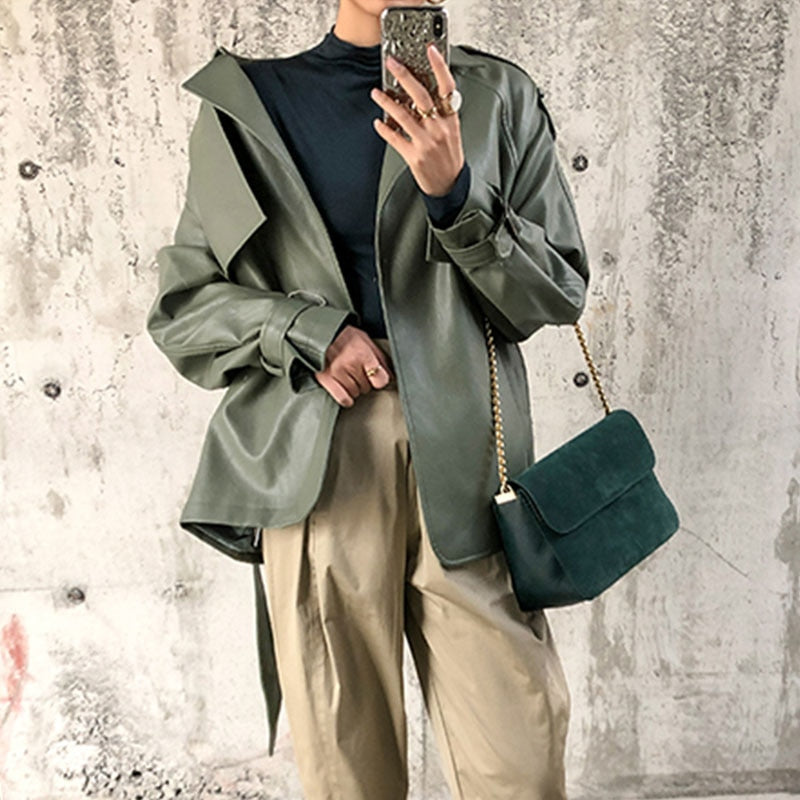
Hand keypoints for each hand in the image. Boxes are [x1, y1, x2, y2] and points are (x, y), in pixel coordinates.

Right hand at [314, 325, 394, 406]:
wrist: (320, 333)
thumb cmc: (344, 336)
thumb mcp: (365, 340)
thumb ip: (379, 358)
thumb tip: (390, 375)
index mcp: (362, 354)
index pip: (381, 380)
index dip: (380, 380)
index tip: (378, 378)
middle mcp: (350, 365)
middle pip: (367, 387)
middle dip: (365, 380)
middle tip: (358, 371)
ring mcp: (337, 374)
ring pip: (355, 393)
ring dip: (354, 387)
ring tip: (349, 376)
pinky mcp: (325, 380)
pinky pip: (343, 399)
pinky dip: (346, 398)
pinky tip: (346, 391)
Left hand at [370, 43, 464, 196]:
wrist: (450, 184)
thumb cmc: (450, 156)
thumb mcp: (452, 130)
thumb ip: (440, 112)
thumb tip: (420, 93)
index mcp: (450, 119)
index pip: (447, 86)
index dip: (440, 66)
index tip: (430, 50)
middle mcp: (439, 128)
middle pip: (421, 96)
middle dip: (404, 76)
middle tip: (392, 64)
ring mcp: (426, 142)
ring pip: (403, 115)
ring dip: (387, 102)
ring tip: (377, 92)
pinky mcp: (414, 156)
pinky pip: (395, 139)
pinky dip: (385, 129)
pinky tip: (379, 122)